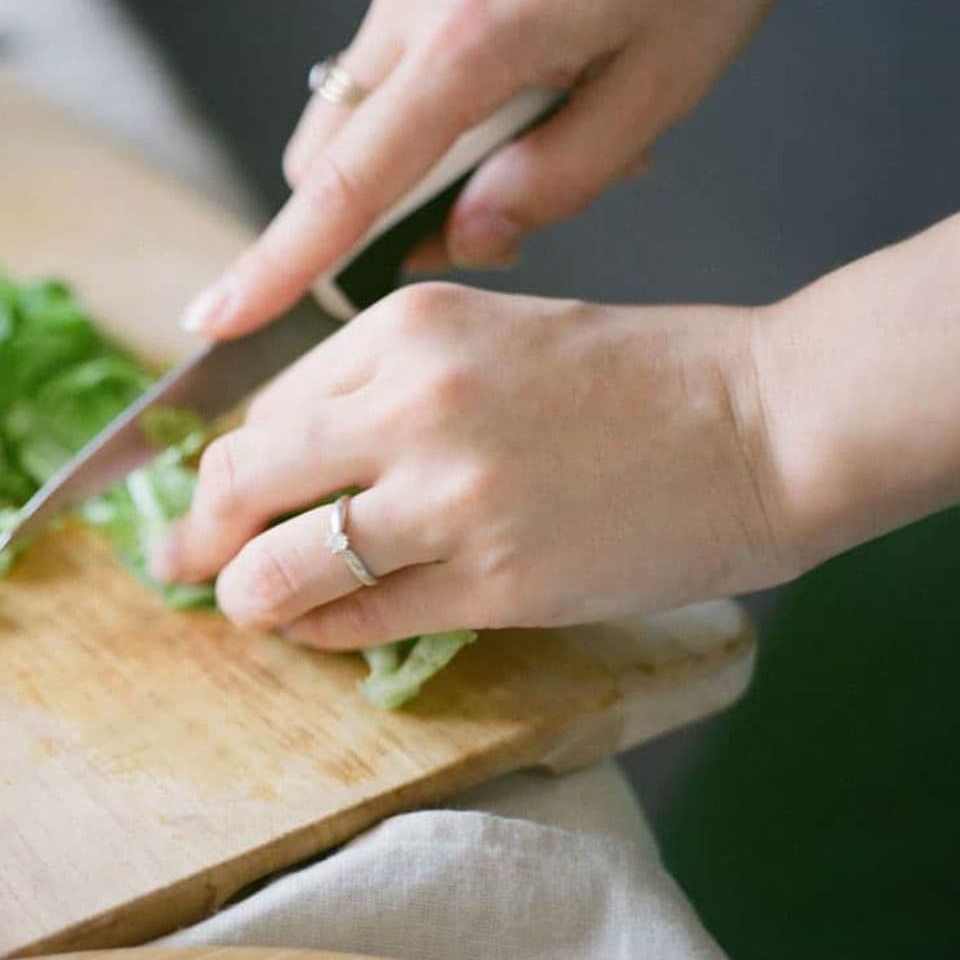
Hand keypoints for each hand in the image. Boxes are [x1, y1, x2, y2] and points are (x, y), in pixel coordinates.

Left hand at [153, 283, 797, 646]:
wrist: (770, 422)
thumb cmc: (638, 378)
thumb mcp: (491, 336)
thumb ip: (385, 387)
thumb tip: (281, 458)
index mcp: (404, 329)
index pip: (260, 410)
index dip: (223, 468)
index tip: (212, 504)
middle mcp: (409, 405)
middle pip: (236, 483)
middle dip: (198, 536)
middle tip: (188, 568)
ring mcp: (448, 498)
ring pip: (277, 568)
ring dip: (250, 597)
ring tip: (258, 606)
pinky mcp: (492, 581)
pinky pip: (355, 620)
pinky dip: (321, 631)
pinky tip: (326, 627)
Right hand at [182, 0, 879, 337]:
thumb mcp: (662, 88)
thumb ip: (555, 180)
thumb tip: (468, 239)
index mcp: (470, 41)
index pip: (343, 186)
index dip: (276, 265)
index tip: (219, 320)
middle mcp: (415, 8)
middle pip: (325, 161)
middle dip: (368, 229)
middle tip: (490, 230)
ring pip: (356, 124)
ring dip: (412, 176)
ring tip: (542, 151)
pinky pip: (396, 80)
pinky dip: (435, 126)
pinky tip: (538, 107)